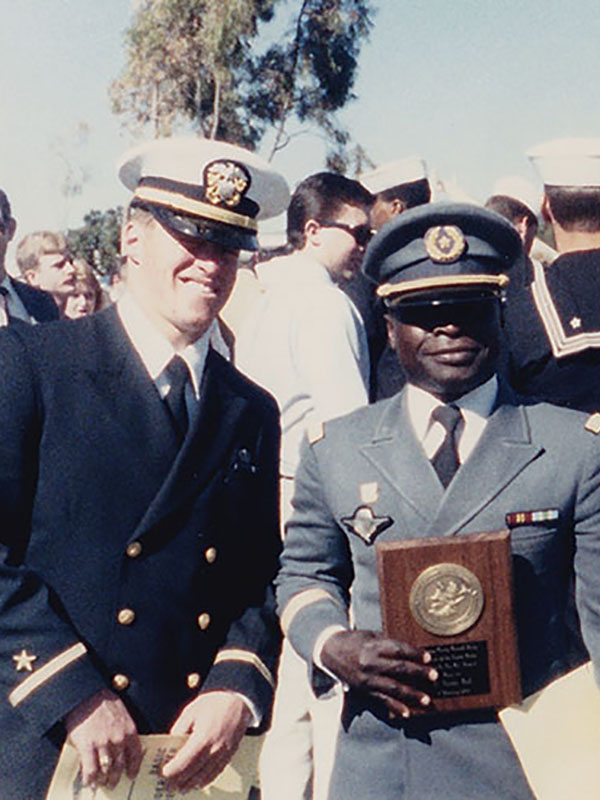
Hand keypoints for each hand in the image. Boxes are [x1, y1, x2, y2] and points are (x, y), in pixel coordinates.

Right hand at [65, 688, 141, 788]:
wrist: (86, 693)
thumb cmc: (103, 702)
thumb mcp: (121, 714)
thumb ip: (123, 730)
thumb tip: (121, 748)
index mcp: (129, 730)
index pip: (136, 754)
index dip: (133, 767)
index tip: (131, 775)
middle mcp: (119, 739)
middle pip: (120, 765)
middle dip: (116, 777)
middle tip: (112, 784)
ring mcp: (103, 743)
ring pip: (106, 770)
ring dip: (103, 780)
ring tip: (100, 784)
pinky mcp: (87, 746)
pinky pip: (90, 769)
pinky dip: (90, 778)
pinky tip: (88, 781)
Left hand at [162, 691, 251, 791]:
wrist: (238, 700)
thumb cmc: (215, 703)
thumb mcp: (192, 710)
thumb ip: (180, 727)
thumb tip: (172, 742)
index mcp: (204, 737)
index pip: (185, 761)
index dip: (173, 770)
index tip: (164, 774)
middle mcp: (215, 748)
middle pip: (194, 772)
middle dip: (180, 780)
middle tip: (169, 785)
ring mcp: (224, 753)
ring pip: (206, 776)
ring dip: (192, 784)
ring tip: (181, 787)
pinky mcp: (230, 754)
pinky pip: (217, 772)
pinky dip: (206, 780)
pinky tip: (199, 782)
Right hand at [321, 630, 437, 718]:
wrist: (329, 651)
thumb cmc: (355, 641)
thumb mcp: (371, 636)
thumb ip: (389, 644)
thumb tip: (412, 652)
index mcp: (373, 645)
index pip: (398, 649)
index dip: (414, 653)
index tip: (429, 657)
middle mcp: (370, 662)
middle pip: (398, 668)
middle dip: (418, 673)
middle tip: (434, 676)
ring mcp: (367, 678)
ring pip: (392, 687)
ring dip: (411, 695)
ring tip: (426, 699)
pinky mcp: (364, 690)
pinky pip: (381, 700)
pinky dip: (394, 707)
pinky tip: (407, 713)